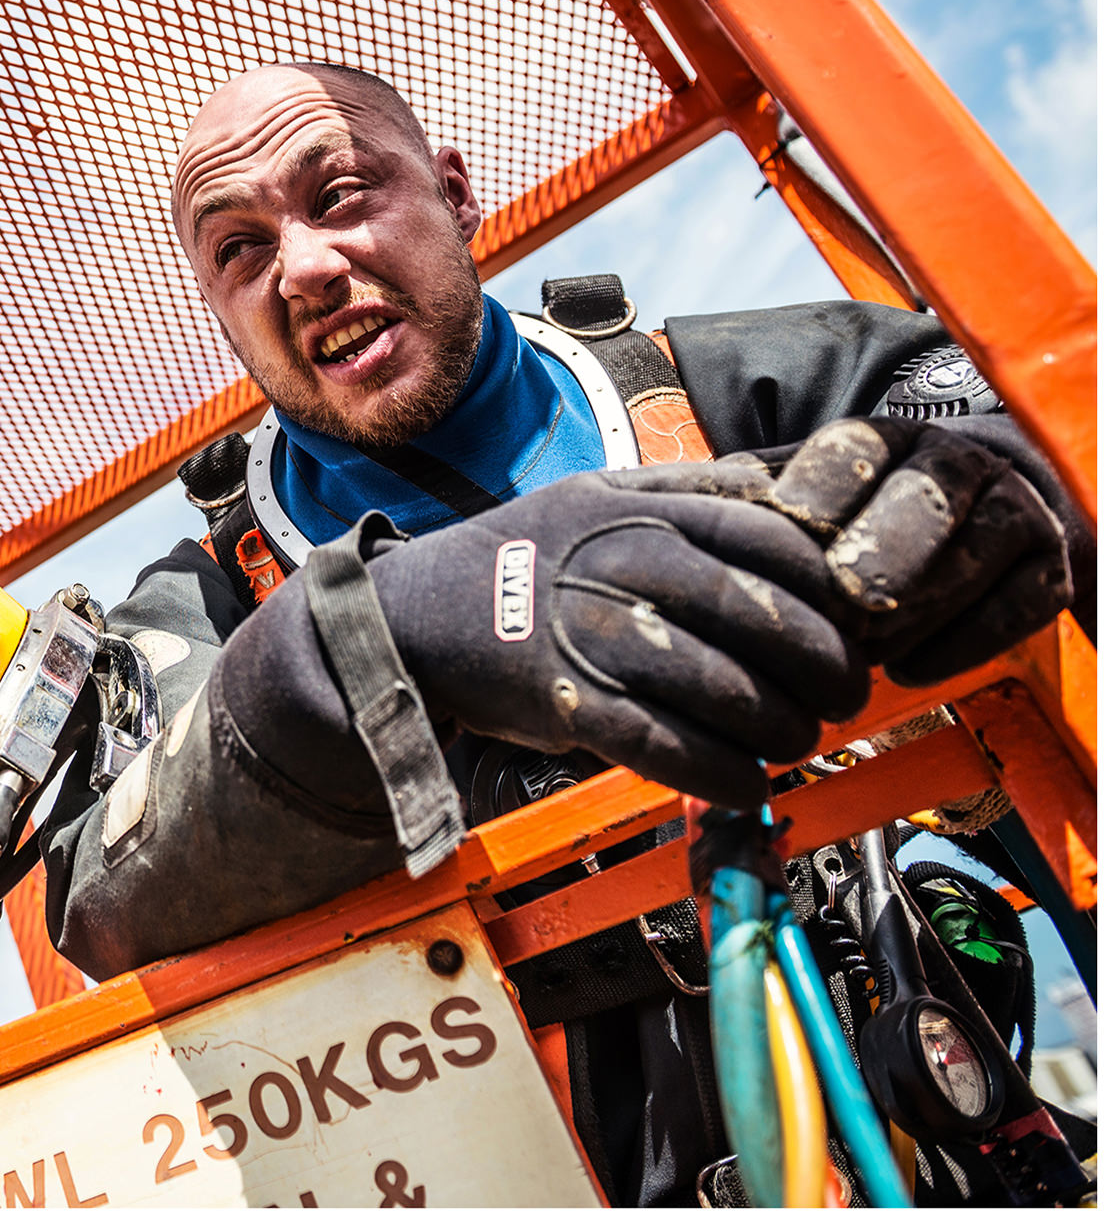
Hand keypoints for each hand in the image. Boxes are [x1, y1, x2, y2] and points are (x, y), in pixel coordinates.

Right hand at [365, 470, 867, 808]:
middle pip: (770, 621)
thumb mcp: (597, 493)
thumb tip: (783, 485)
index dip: (833, 590)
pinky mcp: (575, 706)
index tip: (857, 622)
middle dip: (827, 670)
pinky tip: (748, 784)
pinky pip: (674, 749)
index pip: (776, 543)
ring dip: (783, 730)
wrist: (412, 614)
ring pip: (731, 692)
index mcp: (643, 513)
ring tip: (795, 740)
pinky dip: (725, 776)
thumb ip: (688, 488)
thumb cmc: (518, 556)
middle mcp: (627, 568)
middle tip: (843, 695)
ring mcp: (599, 639)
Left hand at [716, 417, 1071, 684]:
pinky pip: (1015, 608)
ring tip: (857, 647)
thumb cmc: (853, 515)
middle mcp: (951, 463)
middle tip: (846, 600)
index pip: (850, 455)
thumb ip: (739, 501)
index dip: (817, 498)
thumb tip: (655, 508)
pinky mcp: (1047, 568)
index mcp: (877, 439)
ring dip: (910, 611)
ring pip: (968, 558)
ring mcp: (1009, 511)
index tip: (790, 534)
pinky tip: (905, 667)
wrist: (964, 513)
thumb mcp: (792, 493)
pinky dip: (957, 645)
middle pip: (923, 501)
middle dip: (879, 554)